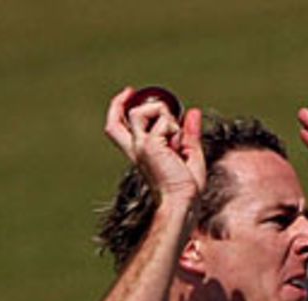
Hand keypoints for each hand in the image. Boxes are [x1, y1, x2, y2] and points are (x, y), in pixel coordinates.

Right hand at [104, 85, 205, 205]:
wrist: (182, 203)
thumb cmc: (186, 189)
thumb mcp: (191, 156)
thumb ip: (191, 134)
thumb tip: (193, 111)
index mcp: (141, 153)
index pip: (118, 130)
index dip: (118, 109)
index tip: (130, 93)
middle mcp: (137, 149)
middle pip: (114, 122)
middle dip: (119, 102)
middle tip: (131, 91)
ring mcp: (141, 147)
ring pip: (140, 111)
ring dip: (161, 113)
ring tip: (174, 133)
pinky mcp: (149, 146)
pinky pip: (163, 121)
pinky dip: (174, 127)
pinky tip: (177, 145)